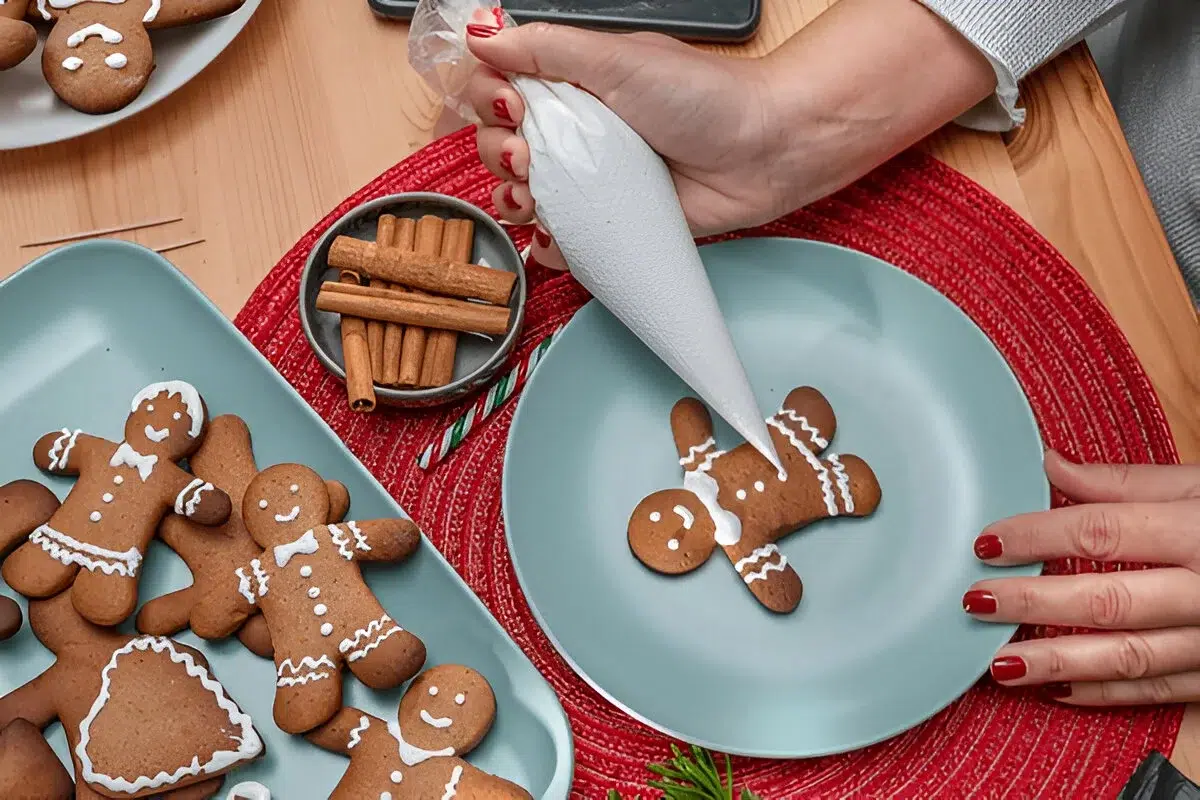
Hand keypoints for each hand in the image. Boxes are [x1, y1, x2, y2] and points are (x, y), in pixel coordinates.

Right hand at [461, 0, 994, 268]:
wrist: (766, 151)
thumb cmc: (705, 98)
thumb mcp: (618, 59)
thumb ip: (546, 47)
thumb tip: (480, 33)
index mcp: (572, 84)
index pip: (498, 90)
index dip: (487, 100)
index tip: (509, 105)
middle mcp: (577, 131)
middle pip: (498, 144)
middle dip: (496, 153)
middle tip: (526, 155)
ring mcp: (593, 180)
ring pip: (522, 195)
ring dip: (513, 199)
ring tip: (535, 196)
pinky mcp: (614, 222)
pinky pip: (562, 240)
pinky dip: (549, 245)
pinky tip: (555, 238)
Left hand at [965, 450, 1199, 704]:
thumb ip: (1125, 480)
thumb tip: (1049, 462)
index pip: (1102, 532)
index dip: (1037, 536)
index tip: (985, 541)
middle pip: (1106, 599)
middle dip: (1032, 603)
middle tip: (975, 602)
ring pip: (1129, 656)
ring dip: (1057, 661)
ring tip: (1000, 662)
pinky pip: (1159, 690)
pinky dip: (1106, 691)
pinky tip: (1058, 689)